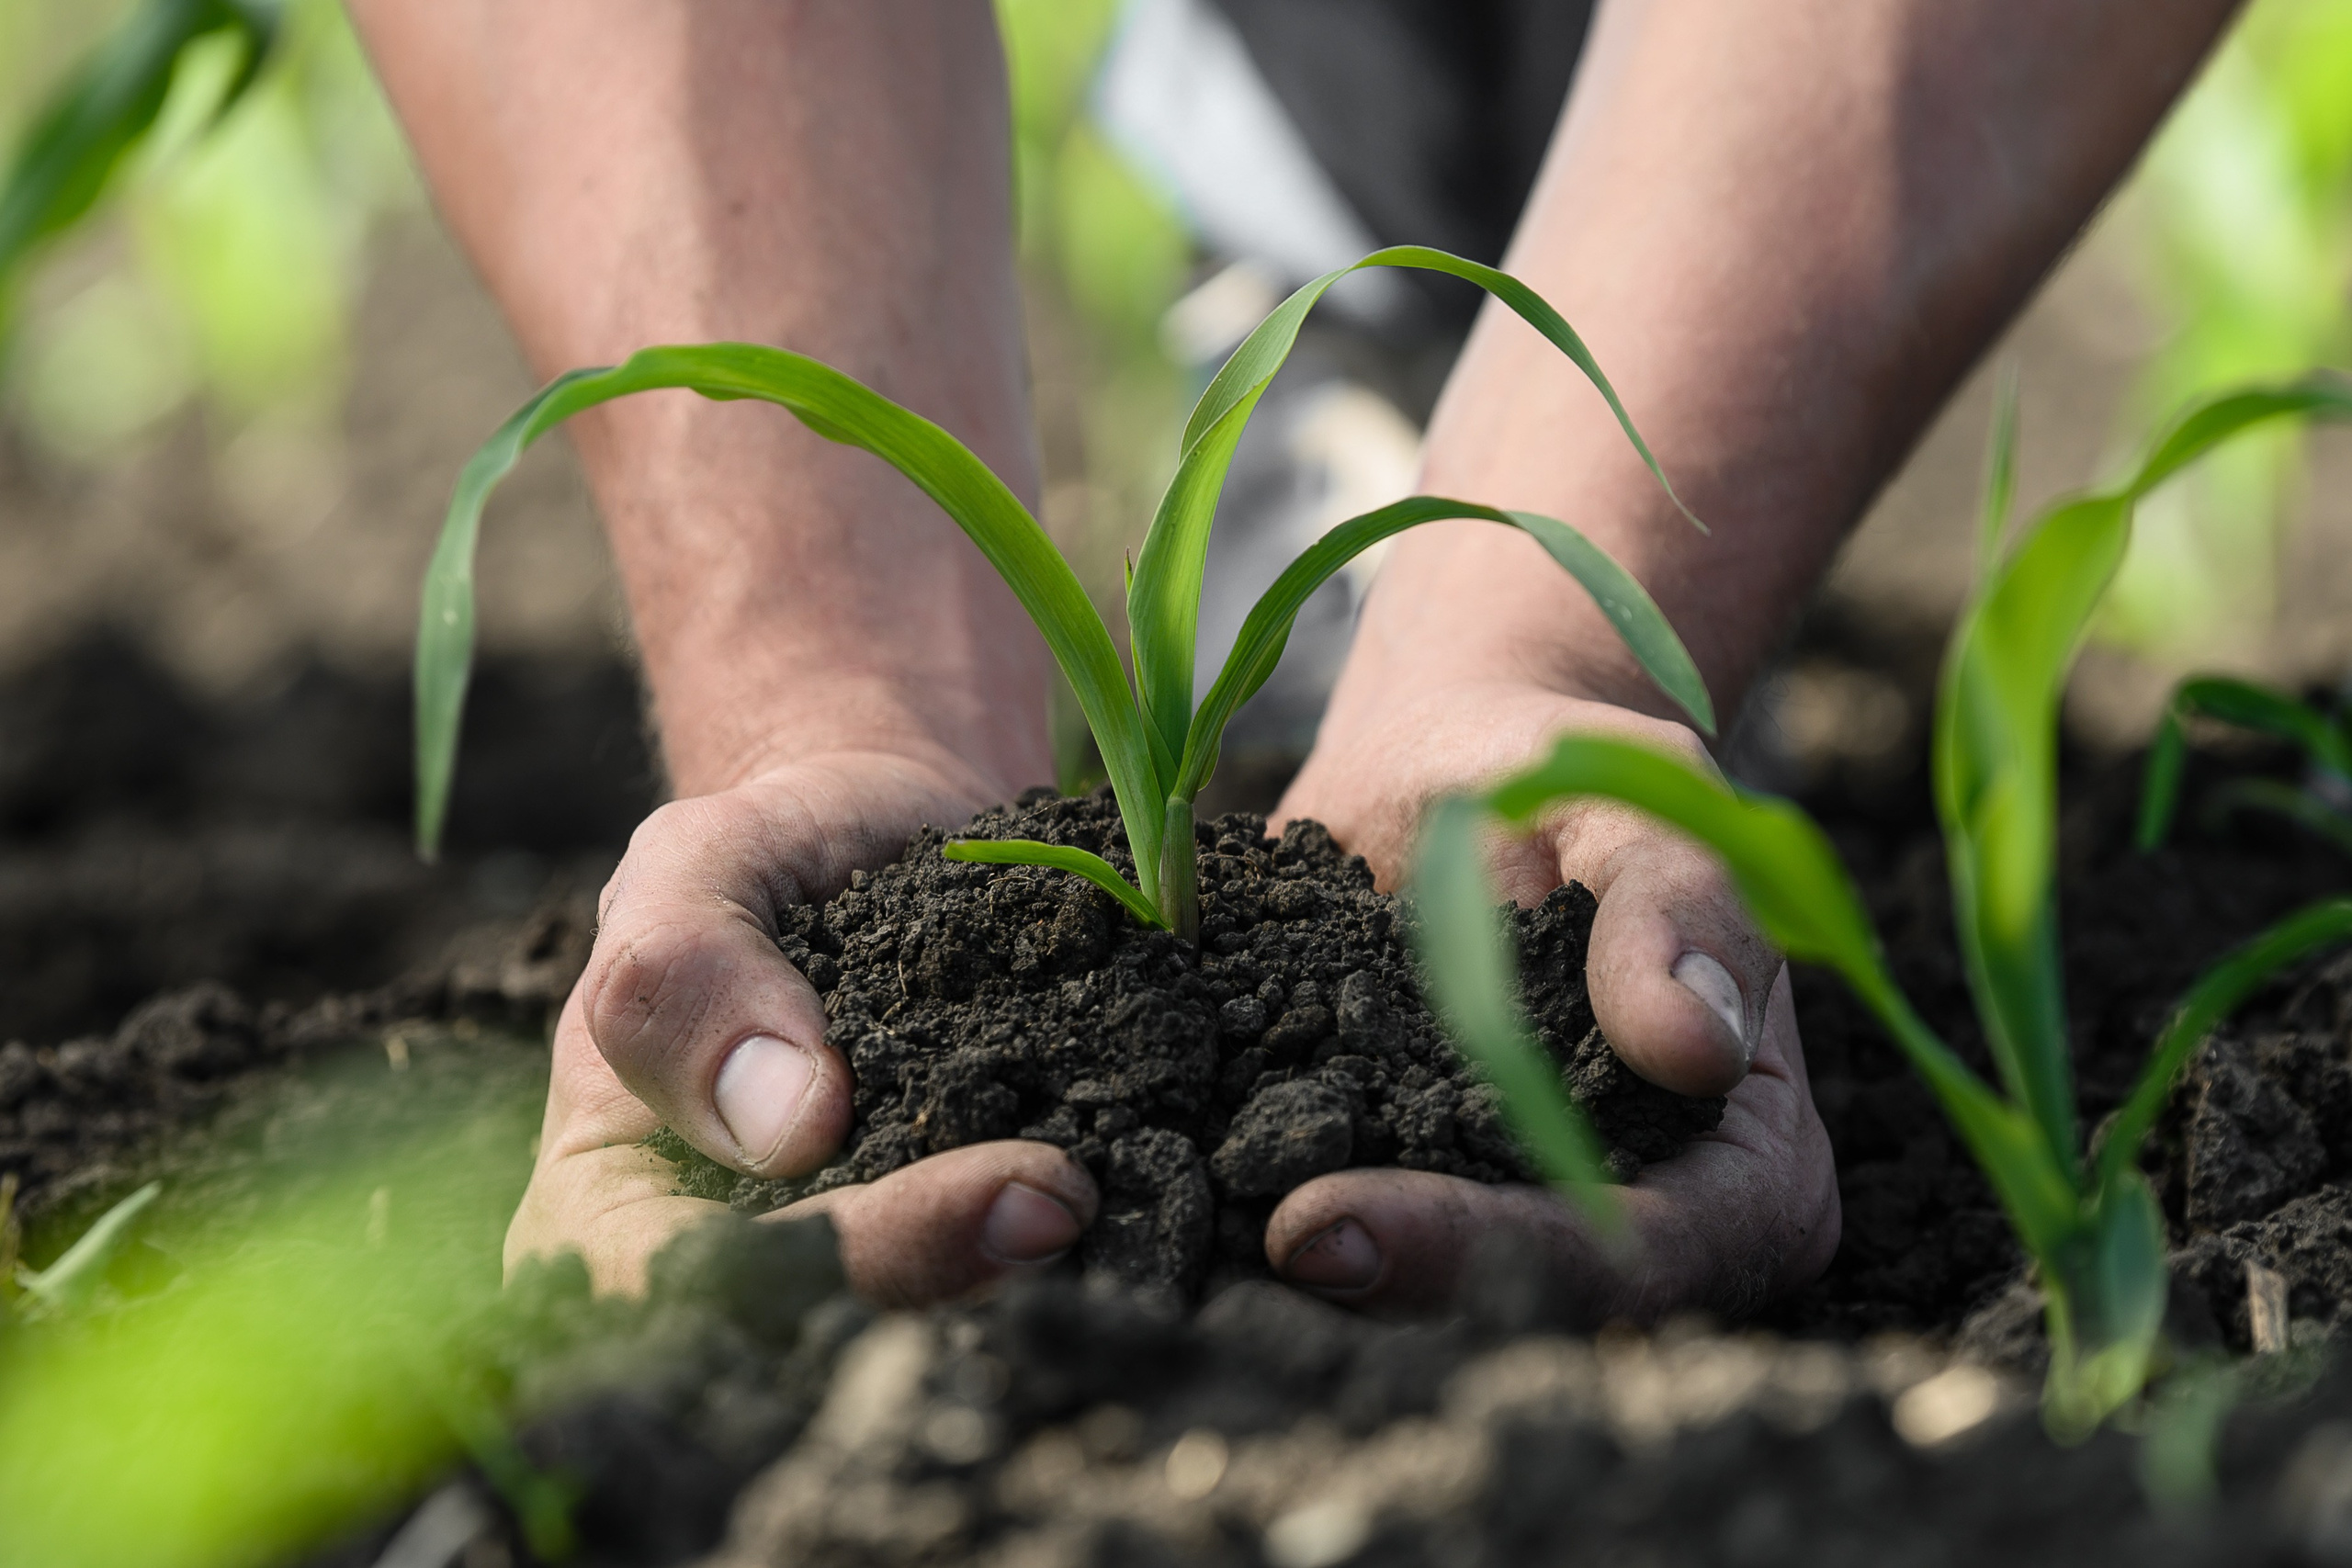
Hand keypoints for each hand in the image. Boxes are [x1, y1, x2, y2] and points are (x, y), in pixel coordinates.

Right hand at [504, 750, 1098, 1304]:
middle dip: (940, 1280)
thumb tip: (783, 1128)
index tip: (983, 1189)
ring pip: (911, 1334)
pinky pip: (990, 1287)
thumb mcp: (695, 862)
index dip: (827, 1264)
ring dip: (1010, 1282)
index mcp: (604, 1209)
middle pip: (808, 1337)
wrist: (883, 831)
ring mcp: (838, 1268)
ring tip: (1086, 1196)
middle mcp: (714, 1266)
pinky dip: (1059, 1256)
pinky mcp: (940, 1253)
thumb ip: (691, 972)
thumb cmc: (764, 852)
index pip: (683, 1289)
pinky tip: (1122, 1201)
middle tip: (1058, 1202)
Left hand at [1265, 676, 1838, 1320]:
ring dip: (1321, 1285)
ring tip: (1205, 1237)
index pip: (1639, 1253)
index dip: (1495, 1253)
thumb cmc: (1571, 773)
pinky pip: (1353, 1244)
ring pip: (1428, 1304)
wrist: (1448, 767)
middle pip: (1528, 1306)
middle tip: (1269, 1241)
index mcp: (1751, 1167)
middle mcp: (1647, 1224)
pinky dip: (1265, 1225)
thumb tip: (1694, 1047)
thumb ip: (1679, 908)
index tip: (1336, 1225)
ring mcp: (1523, 1221)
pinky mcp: (1419, 1202)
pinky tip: (1185, 1201)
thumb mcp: (1639, 800)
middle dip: (1395, 1287)